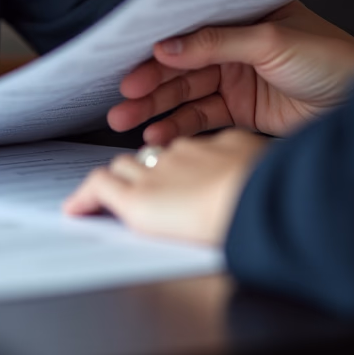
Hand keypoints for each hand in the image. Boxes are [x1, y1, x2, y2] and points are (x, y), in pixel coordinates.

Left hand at [62, 130, 268, 245]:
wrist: (257, 197)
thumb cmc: (277, 189)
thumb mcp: (273, 169)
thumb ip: (258, 166)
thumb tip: (264, 177)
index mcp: (222, 145)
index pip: (190, 148)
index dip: (182, 161)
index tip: (184, 174)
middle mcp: (185, 152)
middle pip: (155, 152)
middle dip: (147, 165)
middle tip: (146, 184)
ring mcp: (158, 171)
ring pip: (127, 166)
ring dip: (122, 178)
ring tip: (115, 192)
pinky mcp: (137, 196)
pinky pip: (101, 188)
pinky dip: (86, 198)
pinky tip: (77, 209)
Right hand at [107, 0, 353, 143]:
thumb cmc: (335, 60)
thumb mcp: (272, 41)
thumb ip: (216, 43)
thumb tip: (167, 46)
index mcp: (241, 14)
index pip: (189, 25)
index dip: (157, 41)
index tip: (127, 54)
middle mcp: (234, 45)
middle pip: (180, 63)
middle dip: (148, 80)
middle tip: (122, 97)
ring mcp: (236, 78)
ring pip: (184, 92)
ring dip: (155, 106)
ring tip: (126, 121)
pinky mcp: (241, 110)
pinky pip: (200, 117)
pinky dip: (177, 126)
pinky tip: (157, 133)